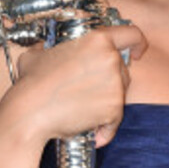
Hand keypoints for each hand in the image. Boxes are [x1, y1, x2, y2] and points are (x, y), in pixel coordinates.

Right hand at [13, 24, 146, 146]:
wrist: (30, 112)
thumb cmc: (31, 82)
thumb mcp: (38, 53)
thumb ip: (52, 49)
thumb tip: (46, 50)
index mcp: (97, 40)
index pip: (131, 34)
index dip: (138, 43)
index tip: (137, 52)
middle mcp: (111, 59)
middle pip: (123, 69)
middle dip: (110, 80)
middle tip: (87, 90)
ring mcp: (115, 85)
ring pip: (120, 93)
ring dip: (106, 102)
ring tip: (81, 110)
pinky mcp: (115, 108)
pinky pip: (115, 119)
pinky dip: (106, 128)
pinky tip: (93, 133)